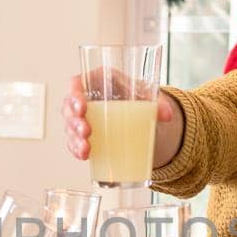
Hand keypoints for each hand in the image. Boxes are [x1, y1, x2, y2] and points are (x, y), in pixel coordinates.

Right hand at [61, 75, 175, 161]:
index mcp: (98, 81)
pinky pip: (73, 142)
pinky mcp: (83, 135)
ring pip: (69, 126)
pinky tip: (84, 155)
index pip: (77, 82)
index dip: (74, 93)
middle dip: (75, 120)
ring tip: (86, 149)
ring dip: (75, 138)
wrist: (141, 115)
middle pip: (70, 106)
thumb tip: (167, 115)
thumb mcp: (149, 96)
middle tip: (87, 130)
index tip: (82, 106)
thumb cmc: (139, 98)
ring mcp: (82, 118)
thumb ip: (159, 104)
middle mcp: (86, 98)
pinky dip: (76, 149)